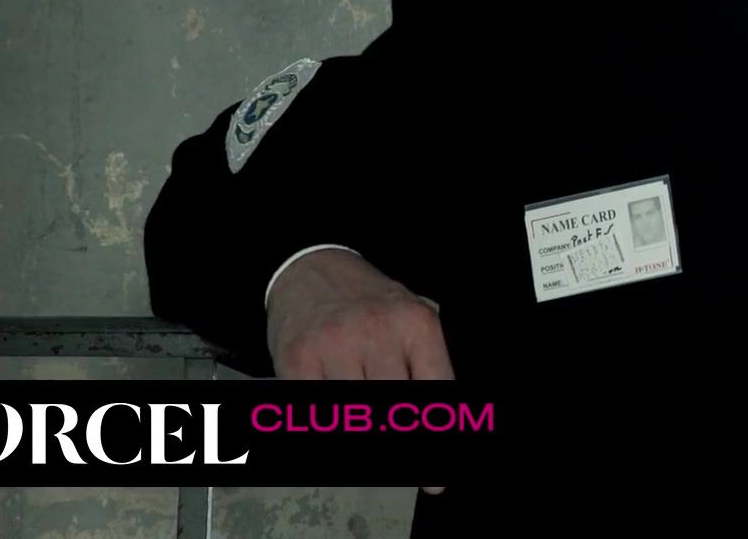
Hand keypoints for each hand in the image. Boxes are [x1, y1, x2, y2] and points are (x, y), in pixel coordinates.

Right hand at [266, 247, 454, 492]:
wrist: (311, 268)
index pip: (435, 393)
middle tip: (401, 470)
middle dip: (398, 447)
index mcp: (417, 324)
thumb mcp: (412, 313)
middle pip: (394, 415)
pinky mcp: (299, 358)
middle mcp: (378, 332)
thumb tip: (448, 419)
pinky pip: (315, 413)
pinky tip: (333, 428)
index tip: (436, 478)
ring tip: (362, 439)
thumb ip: (428, 359)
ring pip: (353, 419)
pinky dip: (325, 429)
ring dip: (360, 439)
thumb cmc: (369, 299)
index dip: (438, 440)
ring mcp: (336, 346)